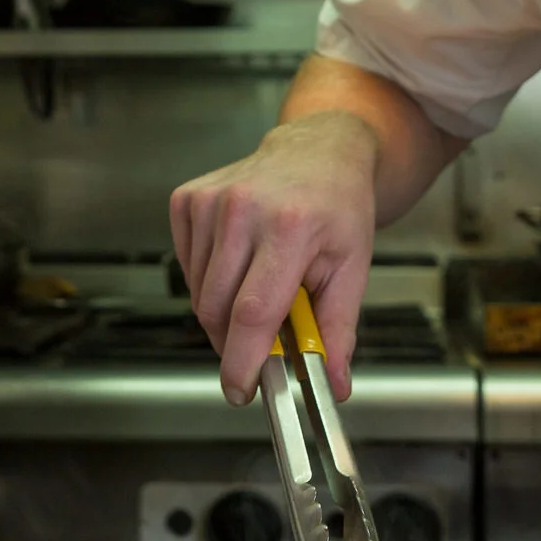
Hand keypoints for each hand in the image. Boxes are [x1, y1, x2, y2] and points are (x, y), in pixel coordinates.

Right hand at [170, 112, 380, 404]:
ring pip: (199, 293)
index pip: (253, 312)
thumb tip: (334, 385)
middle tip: (260, 345)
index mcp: (291, 228)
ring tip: (258, 289)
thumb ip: (339, 330)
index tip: (241, 390)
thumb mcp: (352, 267)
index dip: (242, 360)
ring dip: (223, 311)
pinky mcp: (188, 199)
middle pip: (217, 309)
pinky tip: (238, 262)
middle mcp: (243, 209)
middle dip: (234, 343)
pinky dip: (208, 281)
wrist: (317, 150)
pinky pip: (188, 268)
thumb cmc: (339, 208)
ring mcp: (210, 201)